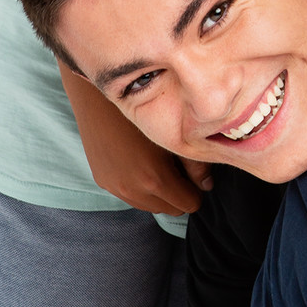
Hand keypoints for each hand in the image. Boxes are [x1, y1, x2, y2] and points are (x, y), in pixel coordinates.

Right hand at [64, 68, 211, 215]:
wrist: (99, 96)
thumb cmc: (144, 110)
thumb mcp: (175, 135)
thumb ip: (196, 164)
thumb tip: (207, 186)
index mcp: (154, 179)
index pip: (189, 204)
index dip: (196, 191)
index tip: (196, 176)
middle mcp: (133, 189)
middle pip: (171, 209)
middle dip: (179, 194)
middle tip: (181, 170)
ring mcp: (115, 187)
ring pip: (150, 206)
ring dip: (160, 194)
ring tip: (162, 166)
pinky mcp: (103, 181)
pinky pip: (130, 197)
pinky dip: (141, 189)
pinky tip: (143, 164)